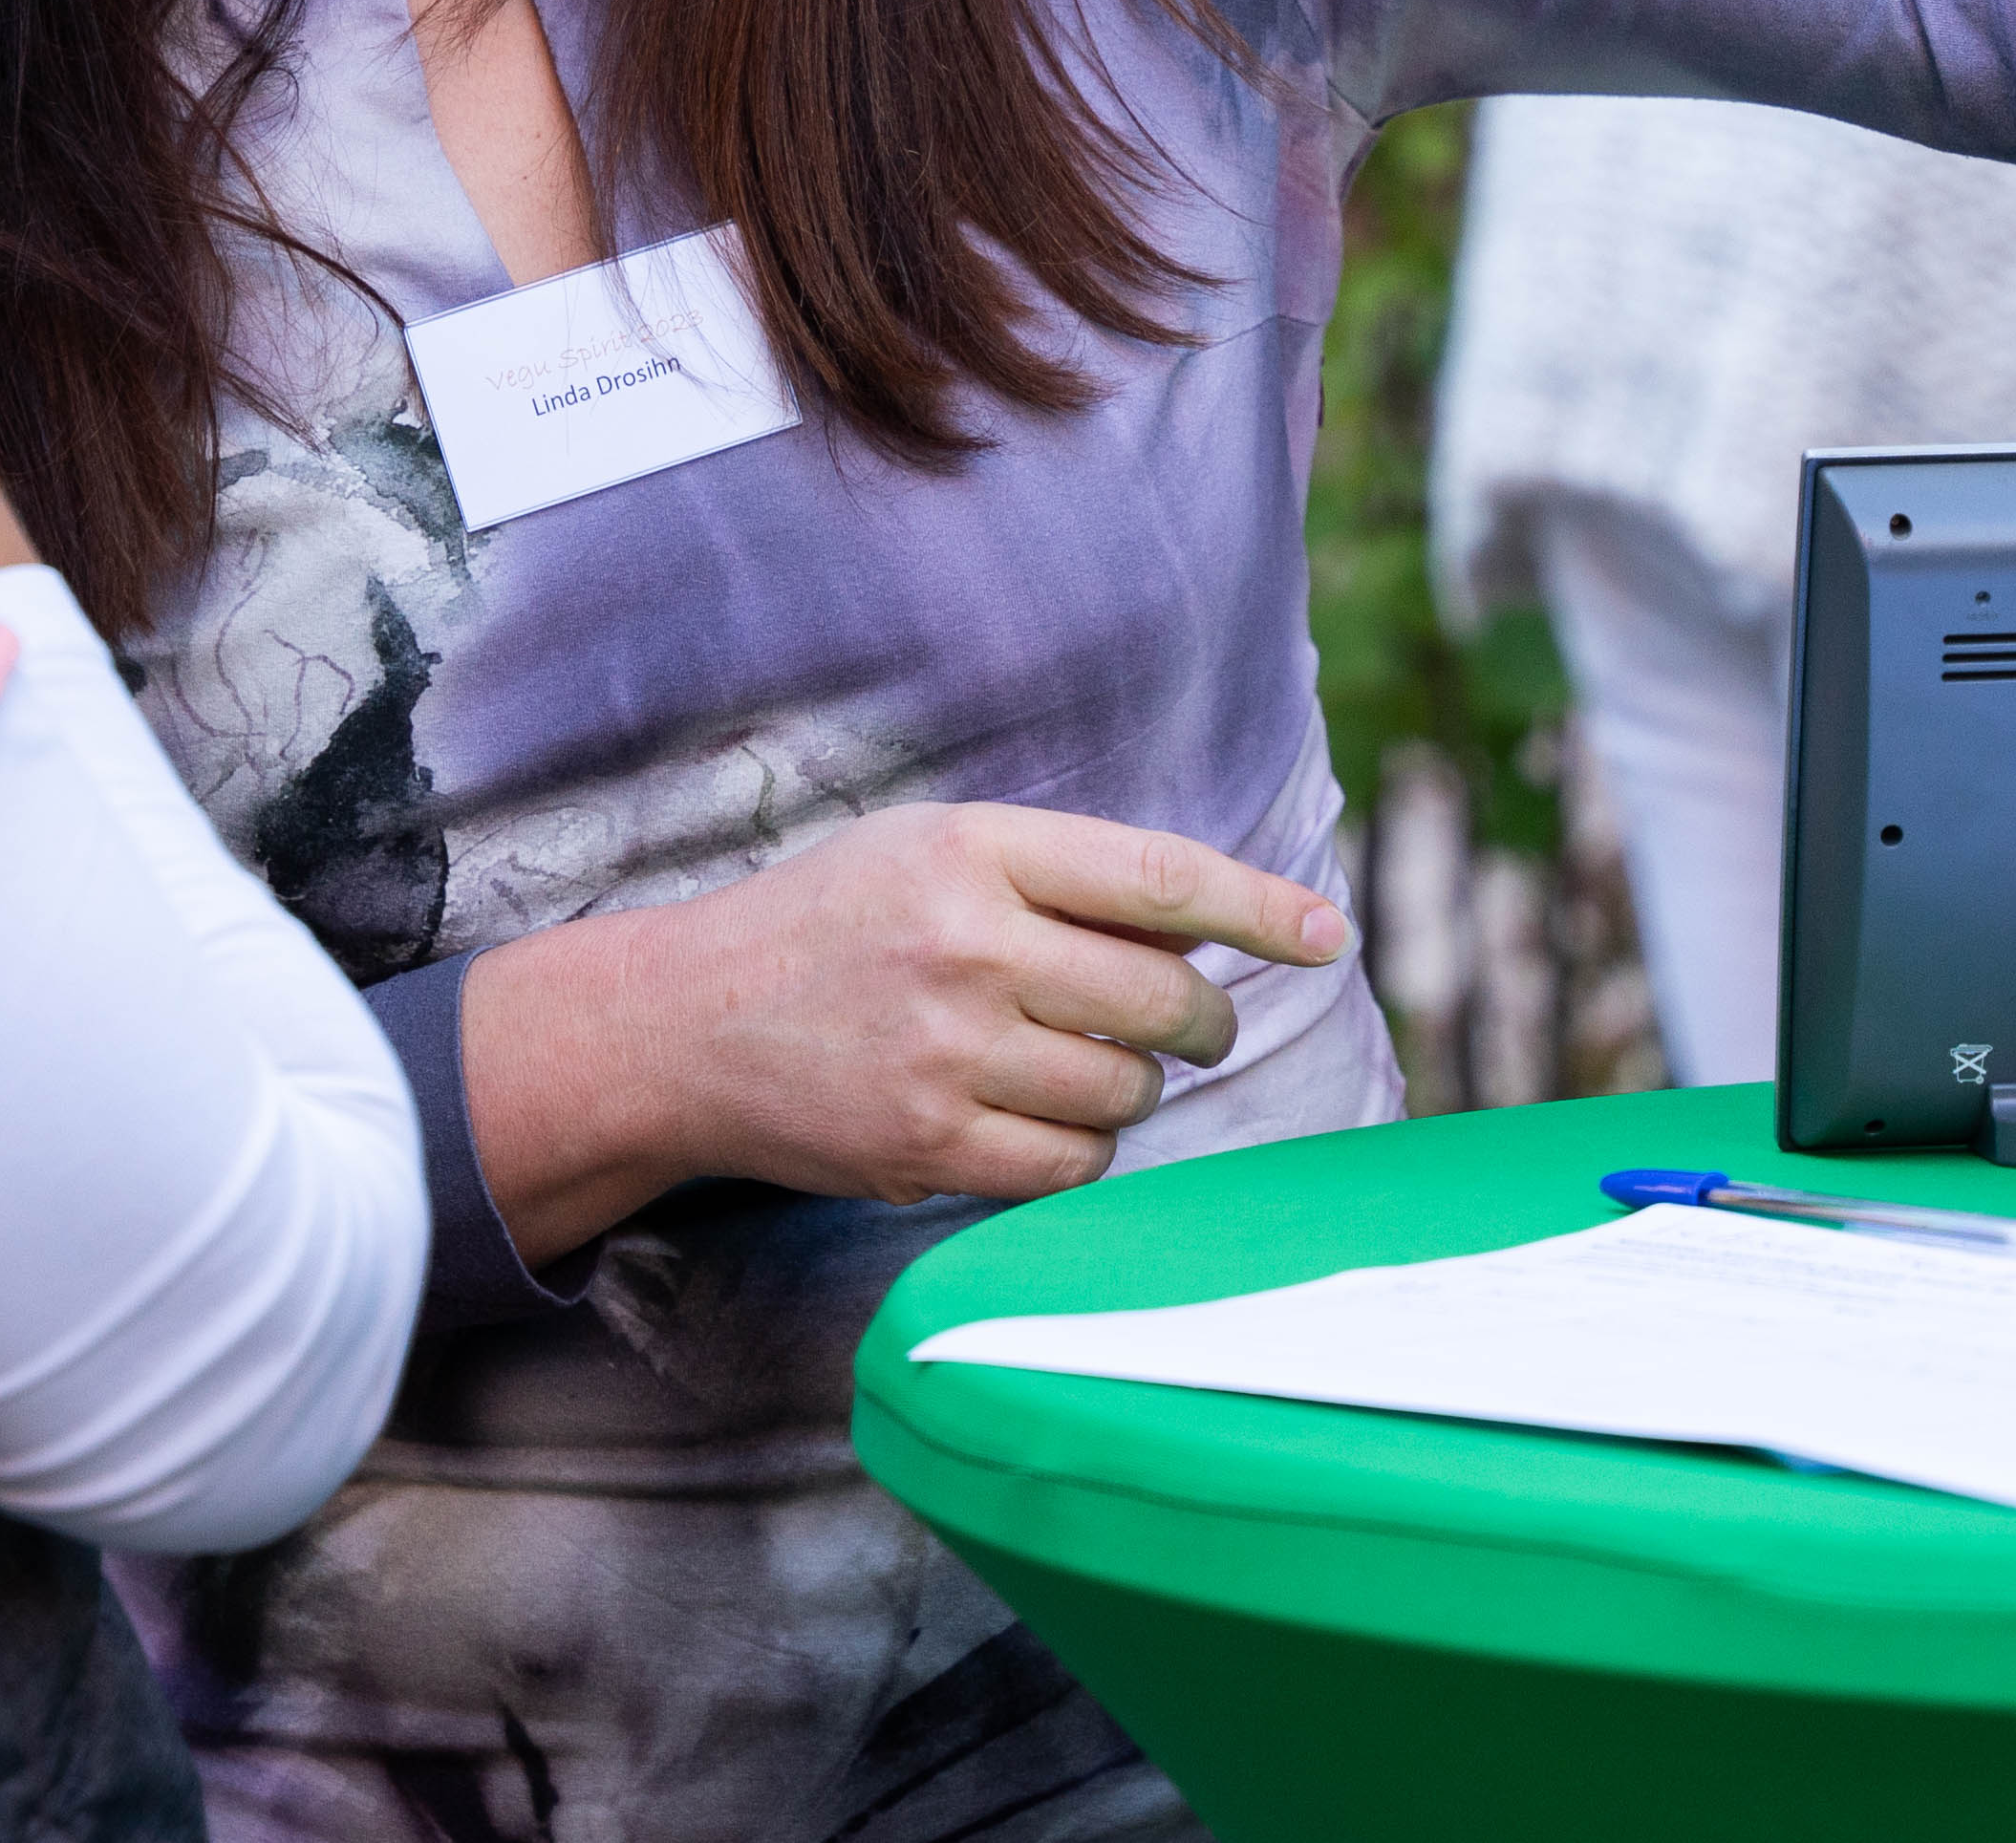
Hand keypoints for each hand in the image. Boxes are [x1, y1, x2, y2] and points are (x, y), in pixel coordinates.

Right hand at [455, 803, 1356, 1261]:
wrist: (685, 1023)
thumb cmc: (831, 925)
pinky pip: (1070, 1167)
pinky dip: (1081, 1152)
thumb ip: (1058, 874)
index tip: (1330, 935)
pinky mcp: (926, 1145)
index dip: (1263, 912)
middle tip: (1194, 1026)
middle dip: (1203, 1022)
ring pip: (1125, 1091)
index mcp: (978, 848)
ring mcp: (947, 1051)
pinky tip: (1044, 1123)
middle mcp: (968, 944)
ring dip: (1131, 1089)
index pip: (1162, 880)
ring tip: (1083, 1067)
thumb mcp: (932, 848)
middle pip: (1164, 999)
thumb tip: (1211, 925)